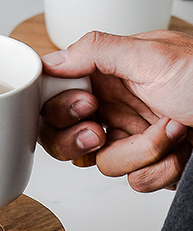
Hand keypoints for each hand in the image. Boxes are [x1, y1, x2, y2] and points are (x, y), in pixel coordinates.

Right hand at [40, 30, 192, 190]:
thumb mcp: (153, 54)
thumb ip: (95, 50)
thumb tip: (50, 60)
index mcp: (108, 73)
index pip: (54, 94)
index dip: (58, 108)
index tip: (83, 106)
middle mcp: (115, 104)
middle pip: (62, 134)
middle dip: (79, 138)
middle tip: (101, 129)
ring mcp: (133, 136)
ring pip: (99, 162)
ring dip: (138, 151)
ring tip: (170, 130)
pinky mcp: (154, 164)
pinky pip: (134, 180)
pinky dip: (160, 168)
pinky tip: (181, 149)